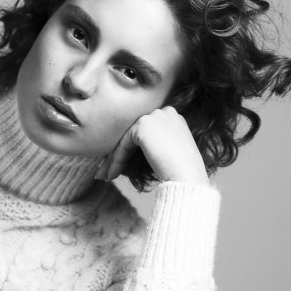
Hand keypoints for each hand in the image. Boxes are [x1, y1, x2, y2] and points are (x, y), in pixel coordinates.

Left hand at [94, 106, 208, 184]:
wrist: (187, 178)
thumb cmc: (180, 173)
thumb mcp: (168, 153)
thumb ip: (153, 145)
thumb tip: (130, 150)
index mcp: (173, 117)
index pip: (144, 132)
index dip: (129, 150)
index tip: (119, 167)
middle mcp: (164, 112)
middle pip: (133, 134)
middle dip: (118, 154)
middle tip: (105, 172)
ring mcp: (154, 116)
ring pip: (126, 138)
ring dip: (114, 159)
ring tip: (104, 176)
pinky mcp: (143, 125)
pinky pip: (123, 143)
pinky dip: (116, 159)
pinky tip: (112, 174)